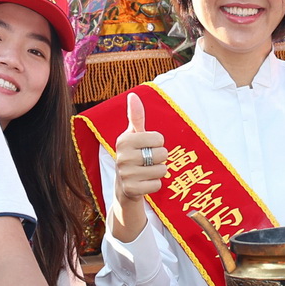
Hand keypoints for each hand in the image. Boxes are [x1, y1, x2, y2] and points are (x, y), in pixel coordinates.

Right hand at [111, 93, 166, 240]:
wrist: (124, 187)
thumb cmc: (133, 156)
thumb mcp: (134, 136)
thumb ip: (136, 116)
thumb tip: (133, 95)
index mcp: (124, 140)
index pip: (159, 139)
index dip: (158, 144)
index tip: (147, 147)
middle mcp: (122, 156)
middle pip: (162, 154)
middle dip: (160, 159)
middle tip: (147, 162)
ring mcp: (126, 174)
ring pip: (162, 170)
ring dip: (159, 172)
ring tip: (146, 172)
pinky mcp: (131, 190)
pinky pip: (157, 184)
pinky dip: (155, 185)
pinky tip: (145, 183)